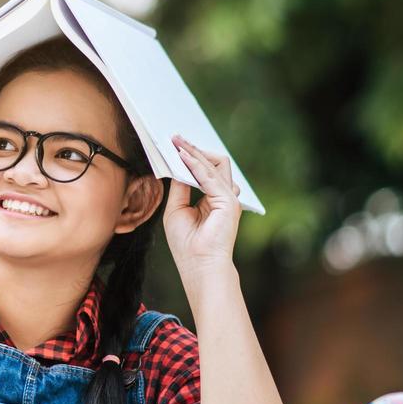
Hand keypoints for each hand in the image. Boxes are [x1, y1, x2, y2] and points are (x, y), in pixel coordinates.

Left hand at [163, 133, 243, 274]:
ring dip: (194, 152)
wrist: (199, 266)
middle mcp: (223, 196)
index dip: (190, 157)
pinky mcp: (228, 201)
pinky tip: (182, 156)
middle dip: (193, 149)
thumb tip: (177, 166)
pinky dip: (195, 163)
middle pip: (212, 163)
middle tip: (175, 138)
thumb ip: (180, 188)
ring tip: (176, 143)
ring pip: (215, 164)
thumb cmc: (187, 244)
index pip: (204, 170)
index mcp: (212, 199)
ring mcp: (228, 197)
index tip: (174, 144)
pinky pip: (210, 176)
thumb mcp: (177, 210)